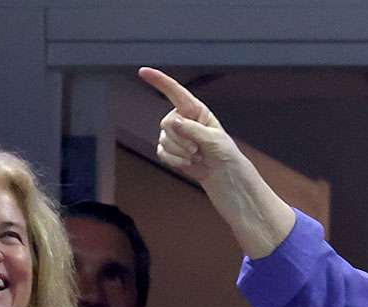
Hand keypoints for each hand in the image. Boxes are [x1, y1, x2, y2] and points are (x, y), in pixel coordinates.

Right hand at [139, 67, 247, 186]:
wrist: (224, 174)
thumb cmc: (224, 152)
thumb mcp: (213, 138)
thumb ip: (193, 129)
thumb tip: (174, 122)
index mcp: (195, 110)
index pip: (175, 92)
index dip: (159, 81)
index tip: (143, 72)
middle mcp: (182, 119)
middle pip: (167, 123)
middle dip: (181, 140)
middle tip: (197, 149)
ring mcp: (175, 135)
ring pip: (164, 140)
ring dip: (181, 152)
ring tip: (197, 156)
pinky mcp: (170, 150)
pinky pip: (162, 152)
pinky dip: (175, 161)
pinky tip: (188, 163)